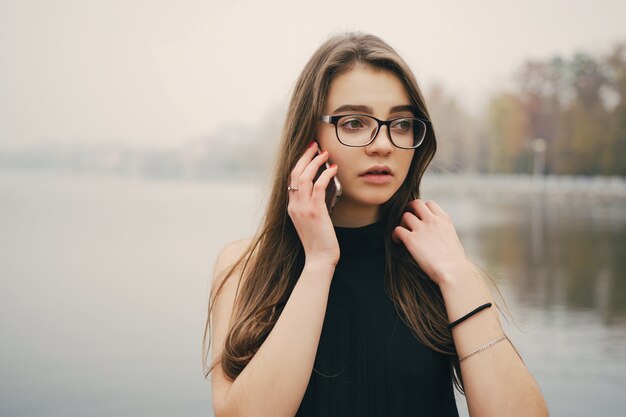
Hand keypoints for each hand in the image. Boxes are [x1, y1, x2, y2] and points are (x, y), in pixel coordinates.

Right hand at [287, 141, 339, 266]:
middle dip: (305, 156)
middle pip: (295, 173)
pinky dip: (325, 175)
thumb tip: (323, 189)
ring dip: (315, 162)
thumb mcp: (311, 221)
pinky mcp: (314, 211)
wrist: (319, 259)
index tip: (309, 152)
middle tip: (315, 145)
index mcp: (292, 207)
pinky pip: (318, 186)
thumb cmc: (319, 242)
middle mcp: (294, 205)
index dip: (300, 163)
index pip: (292, 179)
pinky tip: (333, 169)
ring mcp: (302, 208)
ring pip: (304, 177)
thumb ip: (313, 205)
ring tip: (325, 153)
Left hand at [391, 199, 469, 285]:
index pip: (429, 204)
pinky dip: (395, 234)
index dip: (422, 209)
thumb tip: (437, 233)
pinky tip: (398, 241)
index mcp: (444, 219)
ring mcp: (421, 229)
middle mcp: (432, 220)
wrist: (453, 270)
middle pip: (416, 203)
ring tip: (403, 233)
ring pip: (405, 216)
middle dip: (409, 209)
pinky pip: (397, 230)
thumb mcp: (452, 237)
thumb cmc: (455, 260)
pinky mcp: (412, 239)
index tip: (420, 216)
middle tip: (407, 220)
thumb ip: (443, 229)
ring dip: (402, 223)